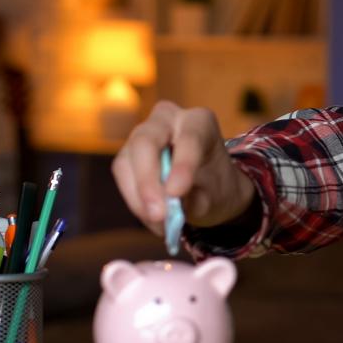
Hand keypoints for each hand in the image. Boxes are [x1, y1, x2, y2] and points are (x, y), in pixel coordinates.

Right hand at [112, 100, 256, 234]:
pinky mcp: (127, 155)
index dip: (182, 165)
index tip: (177, 192)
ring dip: (140, 198)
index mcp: (199, 121)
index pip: (189, 137)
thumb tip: (173, 203)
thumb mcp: (219, 195)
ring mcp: (142, 135)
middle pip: (146, 141)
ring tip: (161, 224)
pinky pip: (123, 177)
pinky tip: (154, 221)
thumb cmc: (216, 186)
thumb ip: (198, 197)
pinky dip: (136, 202)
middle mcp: (168, 119)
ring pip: (127, 161)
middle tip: (158, 214)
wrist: (208, 189)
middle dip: (148, 180)